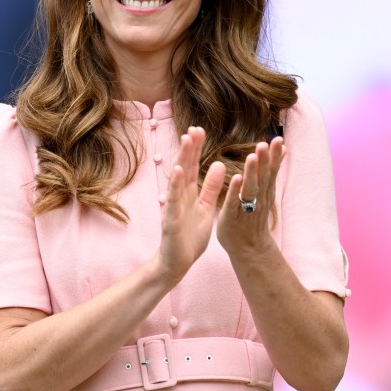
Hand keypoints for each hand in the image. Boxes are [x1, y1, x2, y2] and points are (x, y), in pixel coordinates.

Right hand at [157, 126, 225, 284]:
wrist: (177, 263)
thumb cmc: (190, 237)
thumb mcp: (206, 209)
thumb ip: (211, 188)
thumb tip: (219, 165)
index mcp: (189, 194)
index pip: (192, 167)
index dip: (195, 149)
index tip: (200, 130)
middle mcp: (179, 196)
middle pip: (184, 167)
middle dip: (189, 147)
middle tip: (194, 127)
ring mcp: (173, 206)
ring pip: (178, 179)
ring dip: (181, 158)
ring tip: (186, 140)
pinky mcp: (171, 219)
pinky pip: (173, 199)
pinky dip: (175, 183)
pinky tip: (177, 169)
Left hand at [217, 137, 285, 256]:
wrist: (249, 248)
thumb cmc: (254, 216)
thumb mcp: (265, 190)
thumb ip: (271, 170)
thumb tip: (283, 149)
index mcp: (264, 190)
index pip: (271, 171)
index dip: (274, 156)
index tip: (278, 139)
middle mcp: (258, 198)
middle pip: (263, 177)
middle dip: (264, 161)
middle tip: (265, 144)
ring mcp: (245, 208)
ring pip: (250, 188)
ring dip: (252, 173)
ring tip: (252, 157)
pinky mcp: (231, 216)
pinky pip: (234, 203)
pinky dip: (236, 191)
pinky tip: (237, 179)